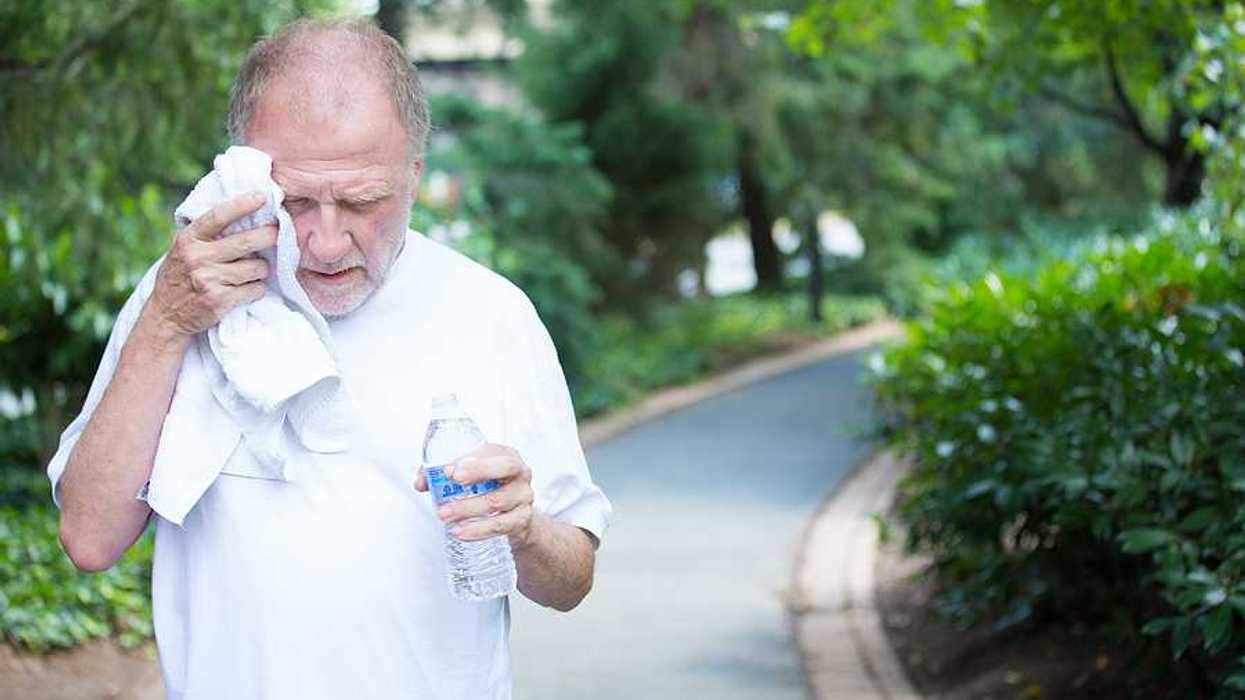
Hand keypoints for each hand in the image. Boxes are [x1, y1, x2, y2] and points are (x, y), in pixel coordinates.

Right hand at [147, 192, 276, 338]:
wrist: (166, 316)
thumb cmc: (179, 277)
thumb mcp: (181, 250)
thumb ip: (203, 234)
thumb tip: (238, 211)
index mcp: (188, 240)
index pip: (218, 216)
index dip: (242, 205)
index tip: (261, 197)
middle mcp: (197, 257)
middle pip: (246, 242)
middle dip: (269, 236)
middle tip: (278, 233)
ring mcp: (208, 279)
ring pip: (256, 268)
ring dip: (261, 269)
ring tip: (254, 271)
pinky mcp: (220, 300)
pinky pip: (255, 289)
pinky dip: (257, 289)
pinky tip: (247, 289)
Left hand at [414, 443, 535, 548]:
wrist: (516, 516)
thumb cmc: (490, 488)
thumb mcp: (471, 476)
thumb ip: (442, 476)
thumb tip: (421, 483)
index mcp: (505, 455)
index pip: (492, 451)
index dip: (472, 460)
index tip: (449, 469)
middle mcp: (520, 472)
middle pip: (504, 468)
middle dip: (478, 472)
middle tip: (452, 480)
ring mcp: (523, 496)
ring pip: (497, 501)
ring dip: (467, 508)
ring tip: (444, 514)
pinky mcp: (522, 519)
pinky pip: (501, 525)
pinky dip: (479, 530)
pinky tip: (461, 532)